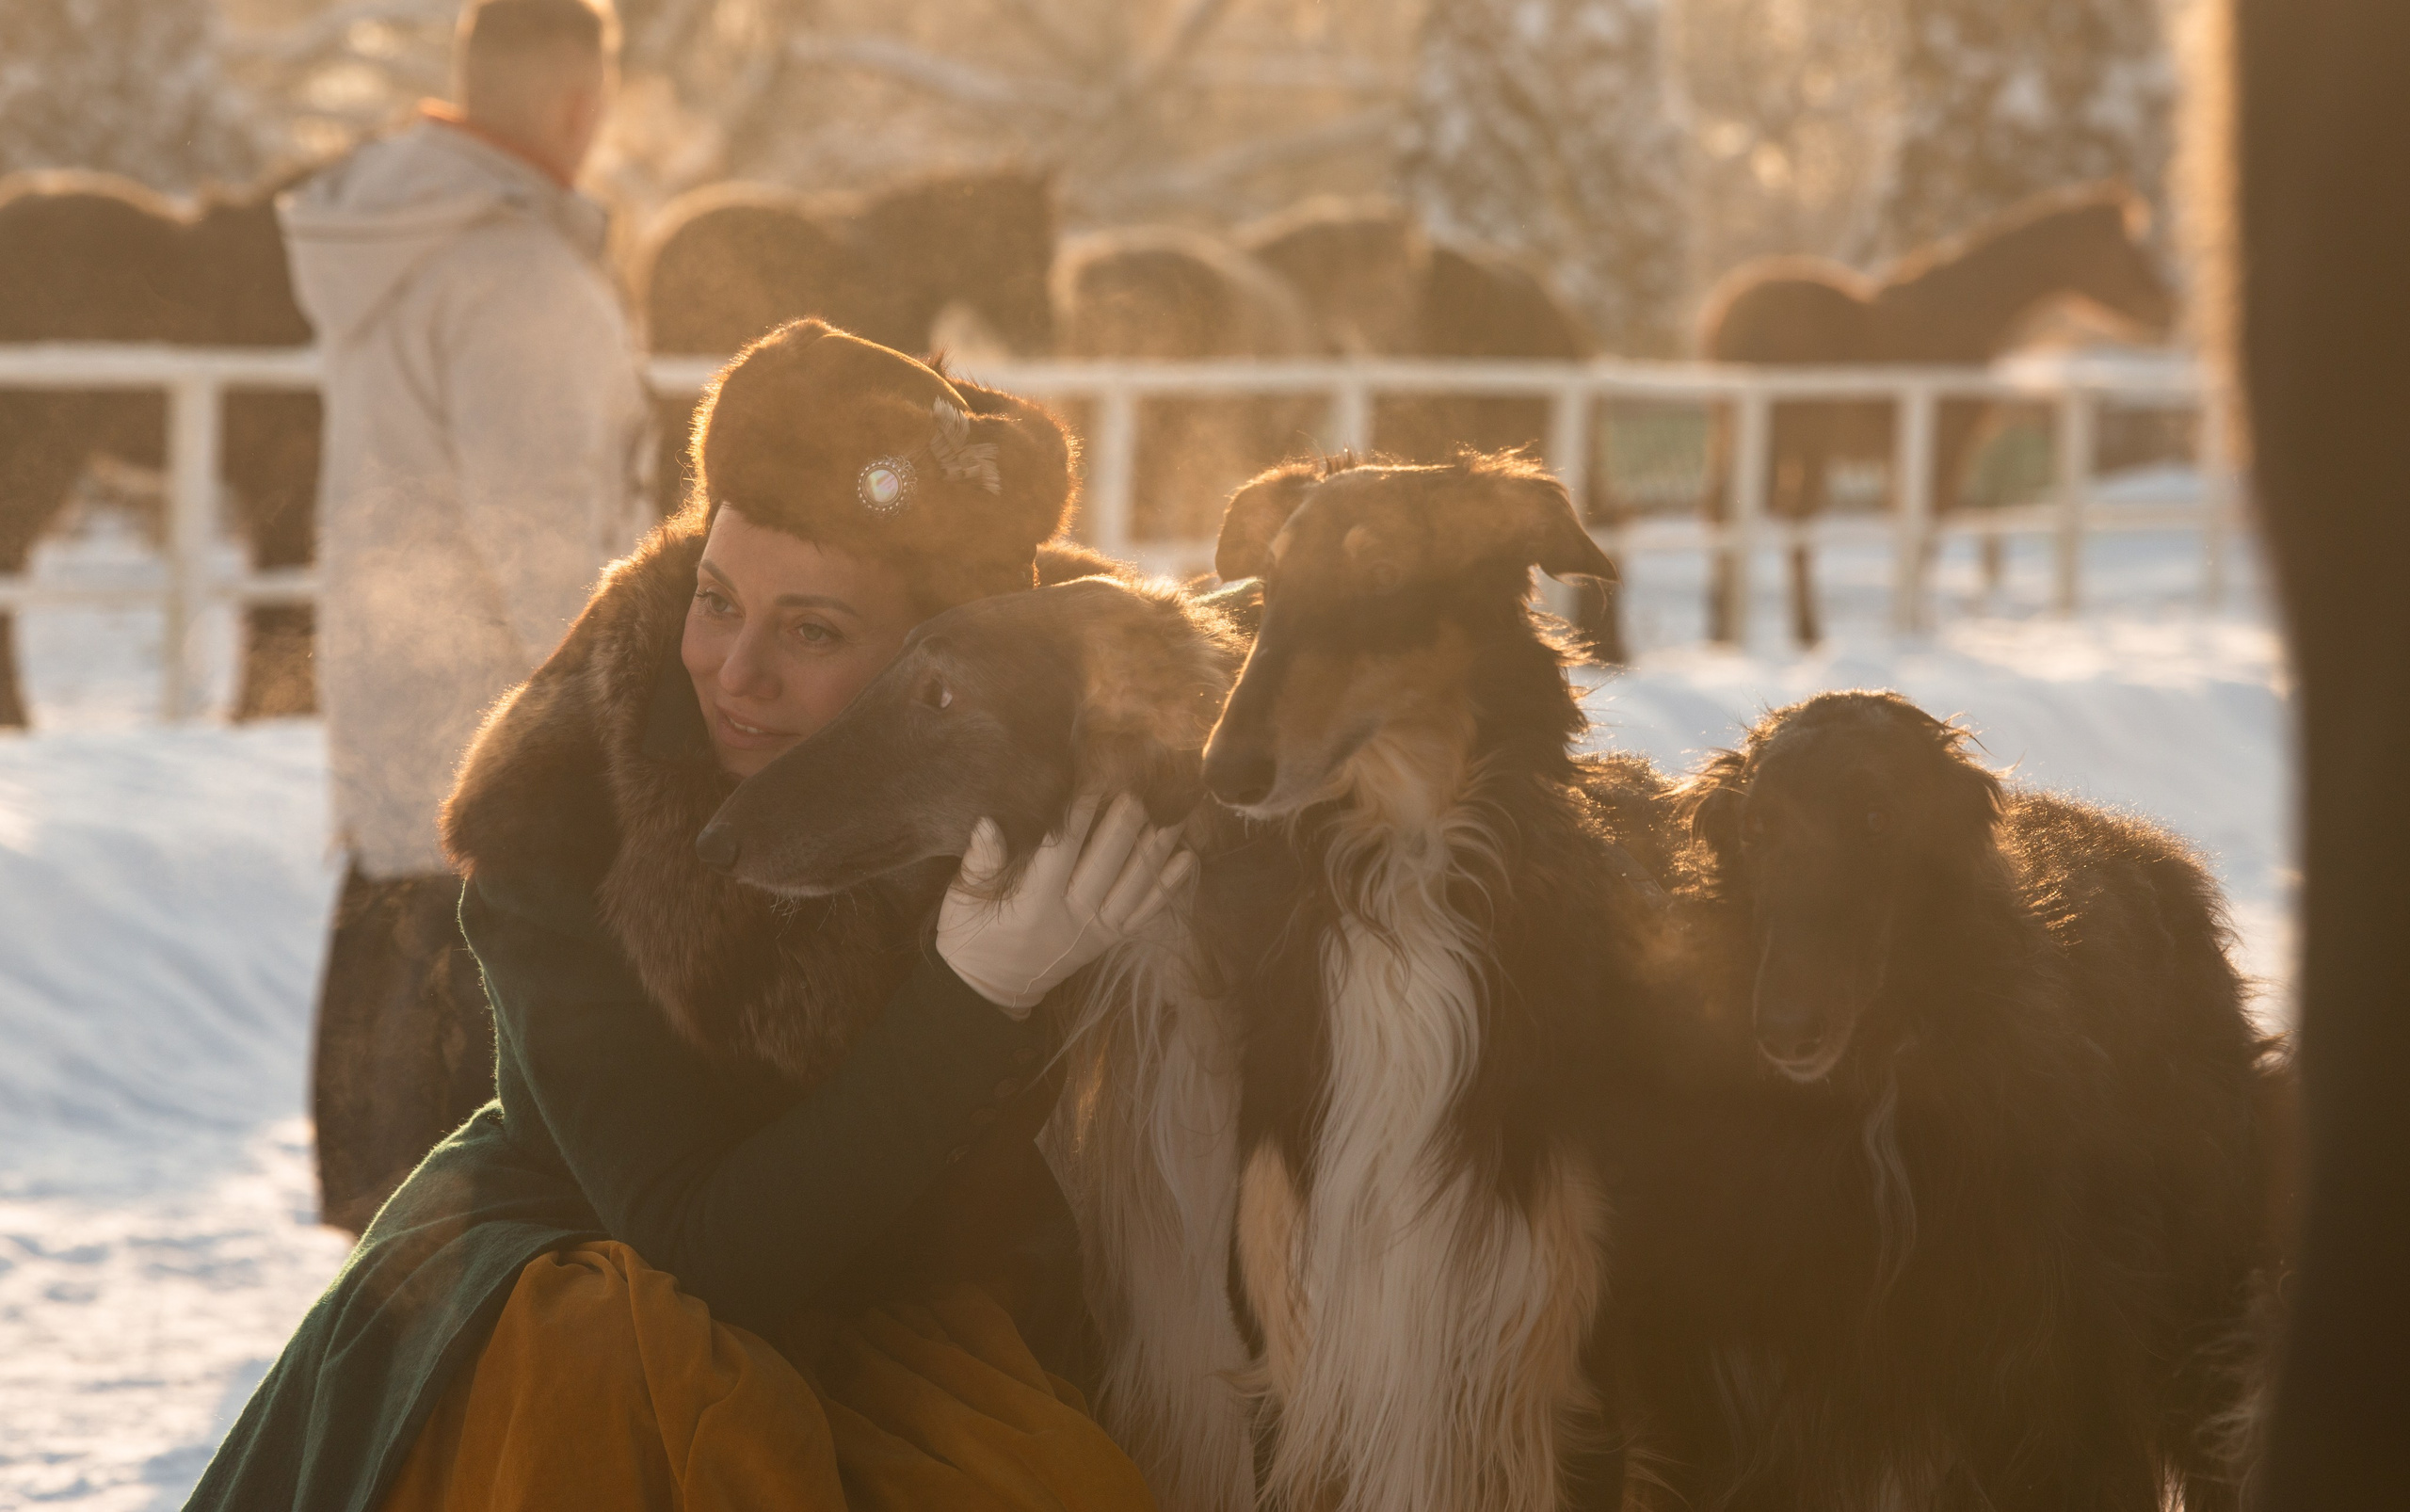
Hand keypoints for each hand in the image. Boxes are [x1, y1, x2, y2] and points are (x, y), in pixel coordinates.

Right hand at [936, 793, 1194, 1015]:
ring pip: (1134, 885)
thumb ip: (979, 862)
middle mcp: (1071, 919)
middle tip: (1140, 786)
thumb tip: (989, 822)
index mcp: (1032, 905)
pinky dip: (1169, 887)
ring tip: (1174, 810)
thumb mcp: (961, 902)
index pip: (1060, 850)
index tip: (1093, 778)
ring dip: (1156, 847)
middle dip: (1125, 822)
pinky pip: (1146, 913)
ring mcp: (1096, 932)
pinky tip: (1188, 858)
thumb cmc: (970, 938)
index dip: (1078, 814)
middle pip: (1106, 863)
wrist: (988, 993)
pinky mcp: (1109, 941)